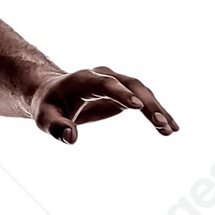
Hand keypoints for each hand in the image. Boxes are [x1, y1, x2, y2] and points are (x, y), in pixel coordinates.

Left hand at [31, 67, 176, 144]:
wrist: (53, 93)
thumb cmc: (48, 107)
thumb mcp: (44, 118)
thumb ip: (55, 126)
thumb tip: (71, 138)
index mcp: (83, 79)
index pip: (105, 84)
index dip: (121, 94)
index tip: (137, 106)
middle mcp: (103, 75)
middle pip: (130, 86)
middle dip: (147, 104)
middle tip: (161, 124)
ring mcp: (117, 82)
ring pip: (142, 92)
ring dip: (157, 109)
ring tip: (170, 130)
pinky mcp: (124, 92)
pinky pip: (144, 100)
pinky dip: (157, 112)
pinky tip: (170, 128)